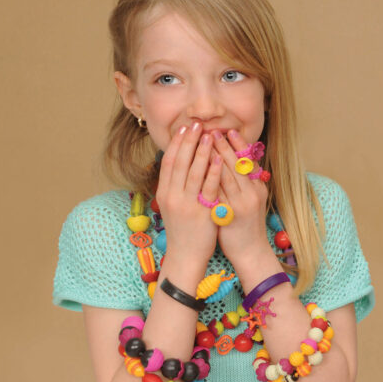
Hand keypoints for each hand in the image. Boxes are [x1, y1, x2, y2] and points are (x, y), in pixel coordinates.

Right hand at [156, 122, 222, 267]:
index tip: (183, 129)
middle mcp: (172, 197)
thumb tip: (179, 164)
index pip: (168, 162)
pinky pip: (208, 188)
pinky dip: (213, 172)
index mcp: (164, 194)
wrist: (185, 256)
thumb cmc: (181, 231)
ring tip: (209, 135)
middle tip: (196, 124)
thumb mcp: (171, 207)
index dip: (176, 144)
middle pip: (180, 163)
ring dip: (202, 152)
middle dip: (189, 141)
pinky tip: (218, 159)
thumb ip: (174, 186)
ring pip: (194, 172)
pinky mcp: (202, 213)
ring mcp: (187, 205)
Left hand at [211, 129, 273, 269]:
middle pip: (238, 165)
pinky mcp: (232, 214)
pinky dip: (210, 180)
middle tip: (213, 131)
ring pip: (228, 176)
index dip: (239, 145)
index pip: (248, 162)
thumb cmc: (245, 225)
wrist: (250, 252)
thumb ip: (242, 183)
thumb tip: (228, 163)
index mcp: (257, 187)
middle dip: (225, 147)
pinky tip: (200, 170)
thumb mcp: (248, 201)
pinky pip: (218, 194)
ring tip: (205, 145)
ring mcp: (243, 204)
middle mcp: (253, 193)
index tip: (228, 131)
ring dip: (216, 159)